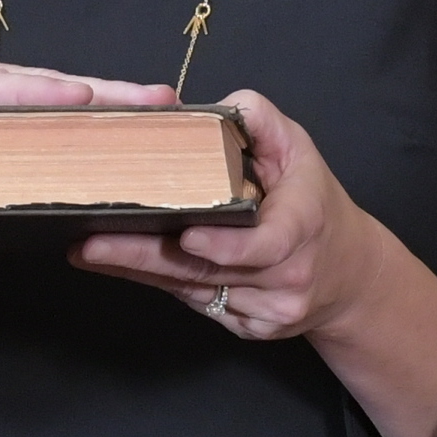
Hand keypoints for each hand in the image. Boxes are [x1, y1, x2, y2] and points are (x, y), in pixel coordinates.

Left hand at [0, 0, 158, 113]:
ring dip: (90, 106)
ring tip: (153, 116)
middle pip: (29, 89)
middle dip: (96, 96)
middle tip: (165, 102)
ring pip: (27, 99)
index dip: (30, 99)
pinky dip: (53, 120)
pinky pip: (4, 114)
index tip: (85, 102)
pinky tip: (87, 141)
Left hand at [73, 92, 399, 352]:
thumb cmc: (314, 201)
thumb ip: (258, 120)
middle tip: (91, 242)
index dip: (223, 244)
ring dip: (139, 270)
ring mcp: (269, 310)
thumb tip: (208, 107)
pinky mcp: (251, 328)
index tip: (186, 235)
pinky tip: (119, 265)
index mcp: (303, 227)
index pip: (264, 246)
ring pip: (195, 290)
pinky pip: (197, 302)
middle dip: (144, 257)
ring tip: (88, 248)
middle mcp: (288, 277)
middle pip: (210, 270)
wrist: (348, 272)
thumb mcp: (298, 149)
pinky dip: (159, 283)